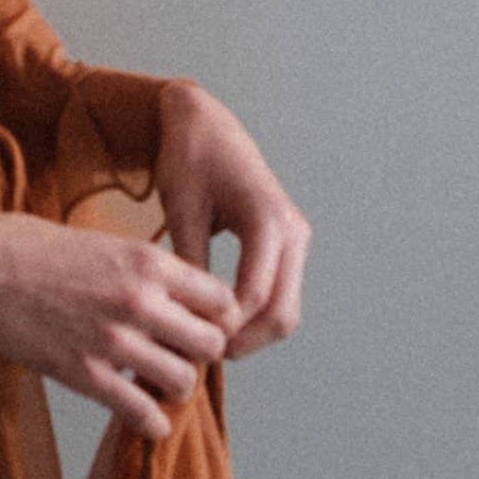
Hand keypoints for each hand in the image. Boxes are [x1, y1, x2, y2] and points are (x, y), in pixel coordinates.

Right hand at [0, 208, 242, 440]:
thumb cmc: (22, 244)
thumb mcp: (94, 239)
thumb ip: (134, 266)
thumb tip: (164, 290)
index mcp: (144, 260)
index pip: (220, 297)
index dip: (215, 314)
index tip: (198, 322)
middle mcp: (139, 300)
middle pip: (211, 344)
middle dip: (199, 352)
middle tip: (177, 353)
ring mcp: (113, 341)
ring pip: (184, 382)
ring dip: (174, 385)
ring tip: (154, 381)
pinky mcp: (85, 374)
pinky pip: (142, 413)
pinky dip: (150, 421)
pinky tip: (142, 415)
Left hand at [154, 80, 311, 359]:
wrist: (204, 122)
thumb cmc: (187, 158)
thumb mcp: (182, 208)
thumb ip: (190, 263)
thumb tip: (188, 320)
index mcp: (268, 220)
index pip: (253, 297)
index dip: (222, 329)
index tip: (186, 343)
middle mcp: (292, 232)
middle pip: (282, 314)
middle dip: (244, 342)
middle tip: (199, 356)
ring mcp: (295, 238)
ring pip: (286, 311)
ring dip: (252, 335)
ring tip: (206, 342)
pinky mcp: (288, 244)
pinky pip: (280, 294)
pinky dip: (256, 316)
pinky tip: (218, 321)